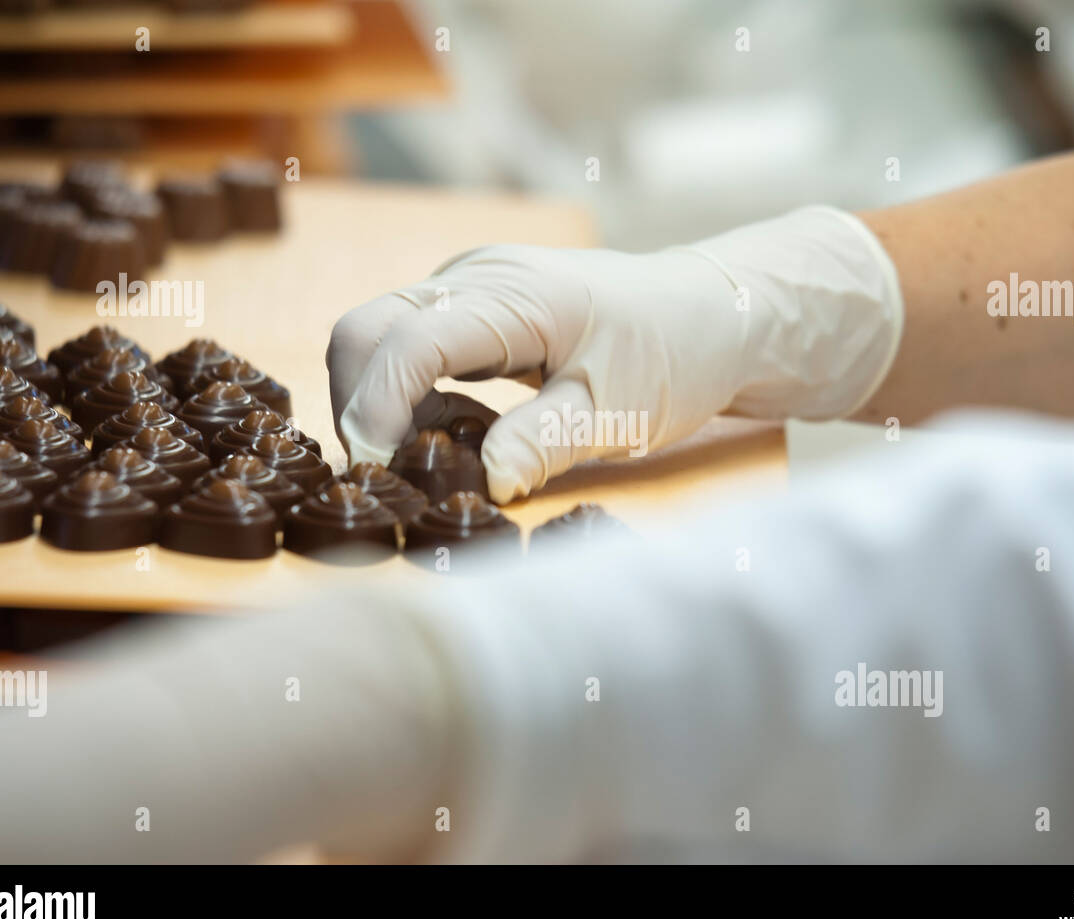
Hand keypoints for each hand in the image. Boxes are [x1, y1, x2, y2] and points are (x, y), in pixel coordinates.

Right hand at [327, 206, 902, 502]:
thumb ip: (544, 444)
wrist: (714, 314)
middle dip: (359, 402)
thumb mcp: (618, 411)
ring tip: (429, 461)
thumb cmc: (675, 352)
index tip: (377, 468)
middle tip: (386, 475)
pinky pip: (413, 349)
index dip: (378, 404)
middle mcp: (477, 279)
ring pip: (382, 338)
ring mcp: (471, 289)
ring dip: (383, 404)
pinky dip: (413, 398)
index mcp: (515, 295)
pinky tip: (459, 434)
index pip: (410, 338)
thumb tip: (486, 484)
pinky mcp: (474, 311)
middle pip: (369, 328)